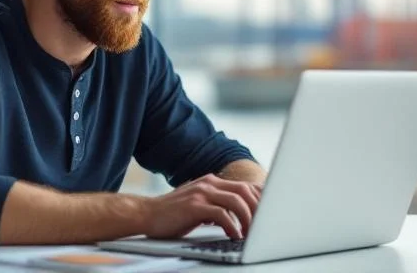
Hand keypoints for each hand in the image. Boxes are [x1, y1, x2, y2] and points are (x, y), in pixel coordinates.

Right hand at [142, 174, 261, 239]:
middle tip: (265, 226)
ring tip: (251, 234)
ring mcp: (201, 193)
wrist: (146, 214)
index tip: (271, 213)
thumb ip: (217, 204)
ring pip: (236, 201)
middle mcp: (209, 183)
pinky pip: (221, 214)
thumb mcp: (199, 204)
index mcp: (212, 181)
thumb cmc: (173, 214)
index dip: (261, 198)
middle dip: (259, 209)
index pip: (245, 185)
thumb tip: (240, 214)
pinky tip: (234, 235)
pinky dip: (232, 225)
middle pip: (245, 190)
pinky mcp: (194, 206)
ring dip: (248, 219)